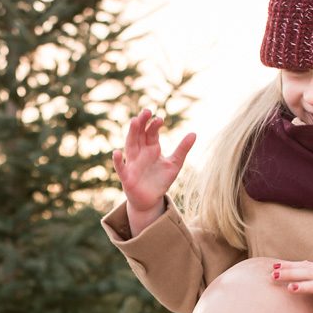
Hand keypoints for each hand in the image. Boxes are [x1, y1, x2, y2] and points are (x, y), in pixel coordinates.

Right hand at [114, 109, 195, 231]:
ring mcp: (133, 163)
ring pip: (130, 145)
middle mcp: (140, 153)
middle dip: (142, 123)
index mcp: (151, 148)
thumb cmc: (161, 180)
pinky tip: (118, 153)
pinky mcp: (127, 177)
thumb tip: (194, 133)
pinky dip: (118, 161)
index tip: (160, 119)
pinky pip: (121, 168)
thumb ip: (182, 149)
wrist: (151, 200)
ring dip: (131, 134)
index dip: (154, 125)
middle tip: (146, 111)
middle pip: (139, 134)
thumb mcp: (175, 164)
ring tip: (134, 122)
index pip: (151, 132)